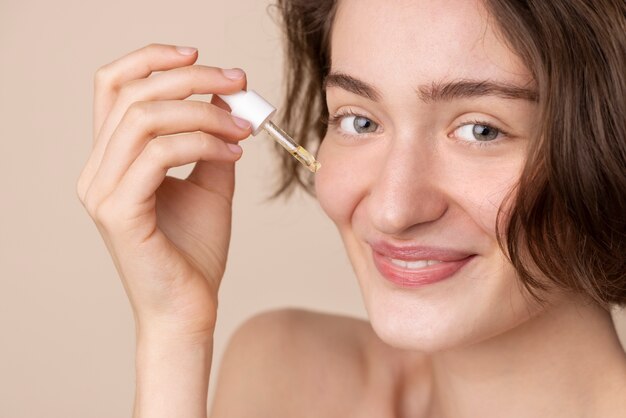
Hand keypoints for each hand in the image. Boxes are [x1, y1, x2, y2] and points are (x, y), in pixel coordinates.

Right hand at [77, 43, 251, 337]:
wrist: (189, 307)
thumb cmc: (196, 250)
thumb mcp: (210, 183)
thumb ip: (211, 140)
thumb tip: (224, 98)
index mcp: (112, 159)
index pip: (114, 88)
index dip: (152, 60)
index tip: (200, 56)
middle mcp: (97, 170)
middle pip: (133, 94)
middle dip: (191, 79)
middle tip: (238, 83)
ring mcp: (102, 190)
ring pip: (145, 118)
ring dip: (203, 112)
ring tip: (244, 127)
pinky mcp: (119, 211)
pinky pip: (158, 153)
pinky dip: (202, 142)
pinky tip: (232, 151)